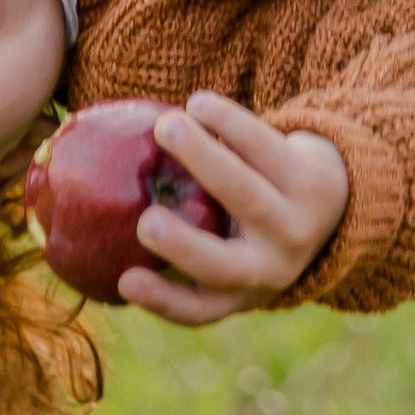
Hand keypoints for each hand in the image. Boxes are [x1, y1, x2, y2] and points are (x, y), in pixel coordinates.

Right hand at [117, 96, 350, 326]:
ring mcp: (295, 225)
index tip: (125, 280)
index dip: (162, 300)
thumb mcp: (225, 244)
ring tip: (165, 125)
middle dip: (185, 247)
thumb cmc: (246, 220)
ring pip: (245, 191)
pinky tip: (198, 104)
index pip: (198, 309)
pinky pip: (266, 147)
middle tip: (145, 221)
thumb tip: (85, 211)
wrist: (329, 197)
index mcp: (240, 291)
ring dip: (203, 157)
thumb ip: (173, 237)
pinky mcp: (310, 179)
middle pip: (225, 264)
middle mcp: (271, 268)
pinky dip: (230, 122)